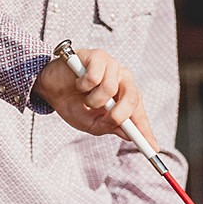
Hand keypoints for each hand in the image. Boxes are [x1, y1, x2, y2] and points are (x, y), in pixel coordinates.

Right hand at [34, 48, 156, 144]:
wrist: (50, 88)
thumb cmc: (73, 104)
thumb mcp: (91, 123)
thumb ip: (109, 126)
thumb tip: (129, 135)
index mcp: (125, 95)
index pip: (138, 112)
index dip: (145, 130)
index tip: (152, 148)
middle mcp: (122, 78)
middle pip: (133, 97)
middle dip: (120, 114)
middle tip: (108, 119)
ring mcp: (111, 65)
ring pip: (110, 88)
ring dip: (93, 100)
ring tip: (84, 97)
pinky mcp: (97, 56)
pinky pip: (94, 77)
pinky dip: (83, 85)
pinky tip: (78, 83)